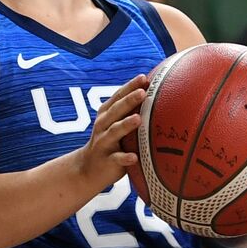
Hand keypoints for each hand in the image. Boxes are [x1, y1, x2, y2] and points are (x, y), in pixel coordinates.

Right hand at [75, 74, 146, 189]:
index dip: (130, 87)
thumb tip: (160, 96)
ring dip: (125, 125)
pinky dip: (125, 158)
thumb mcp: (116, 124)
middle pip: (116, 111)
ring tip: (138, 119)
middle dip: (128, 101)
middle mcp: (103, 126)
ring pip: (114, 132)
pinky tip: (134, 157)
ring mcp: (104, 143)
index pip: (118, 97)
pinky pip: (116, 159)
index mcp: (107, 115)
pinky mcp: (106, 161)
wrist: (87, 169)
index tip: (144, 77)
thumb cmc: (110, 142)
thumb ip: (131, 111)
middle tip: (142, 92)